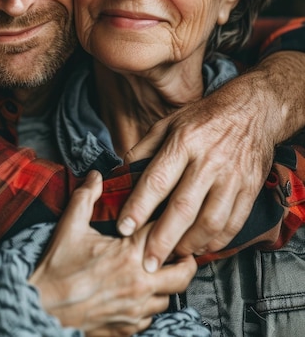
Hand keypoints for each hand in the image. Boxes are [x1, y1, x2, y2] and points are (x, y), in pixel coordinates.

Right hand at [30, 170, 195, 336]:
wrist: (41, 308)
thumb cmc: (56, 268)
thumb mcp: (69, 226)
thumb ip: (86, 196)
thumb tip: (96, 175)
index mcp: (128, 255)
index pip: (163, 233)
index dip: (168, 223)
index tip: (169, 218)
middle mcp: (139, 284)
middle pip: (183, 273)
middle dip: (185, 260)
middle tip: (180, 251)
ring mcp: (135, 310)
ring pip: (169, 297)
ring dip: (165, 284)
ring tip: (157, 272)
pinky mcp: (127, 329)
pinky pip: (151, 319)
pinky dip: (149, 306)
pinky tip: (138, 294)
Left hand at [117, 51, 304, 270]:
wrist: (251, 110)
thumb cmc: (204, 118)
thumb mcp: (169, 122)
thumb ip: (144, 148)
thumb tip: (121, 173)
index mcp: (183, 142)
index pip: (157, 180)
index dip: (139, 207)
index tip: (124, 228)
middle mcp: (208, 161)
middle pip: (183, 208)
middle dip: (162, 239)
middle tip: (147, 262)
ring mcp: (232, 177)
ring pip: (210, 221)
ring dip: (190, 245)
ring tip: (173, 256)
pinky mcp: (250, 188)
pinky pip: (233, 223)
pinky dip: (216, 241)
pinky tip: (201, 247)